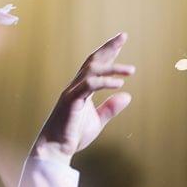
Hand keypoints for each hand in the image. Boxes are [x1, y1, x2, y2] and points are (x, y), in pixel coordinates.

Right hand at [31, 32, 134, 161]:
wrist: (55, 150)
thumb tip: (127, 96)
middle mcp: (75, 87)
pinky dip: (104, 83)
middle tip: (123, 36)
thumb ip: (110, 108)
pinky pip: (88, 86)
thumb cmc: (72, 135)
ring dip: (112, 68)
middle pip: (92, 61)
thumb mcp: (98, 121)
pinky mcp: (71, 101)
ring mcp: (71, 93)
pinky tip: (118, 85)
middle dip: (108, 48)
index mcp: (81, 90)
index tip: (121, 40)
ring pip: (92, 71)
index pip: (96, 65)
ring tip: (131, 70)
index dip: (109, 52)